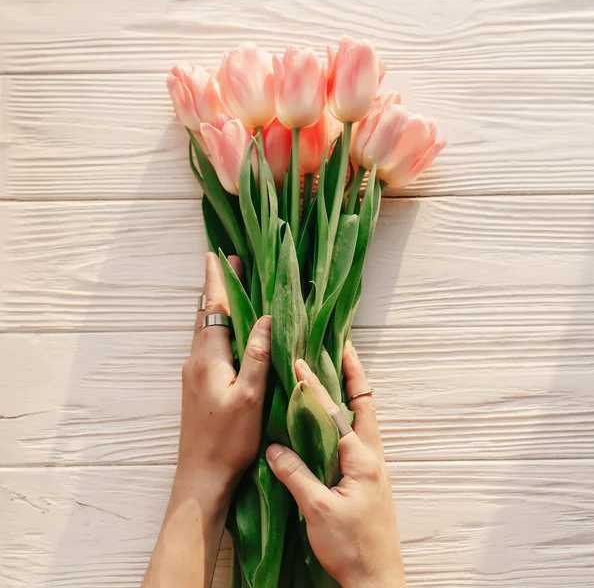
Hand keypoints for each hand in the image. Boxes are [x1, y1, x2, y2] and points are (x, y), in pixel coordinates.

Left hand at [177, 251, 271, 497]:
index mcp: (208, 358)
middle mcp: (195, 360)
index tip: (217, 255)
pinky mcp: (195, 386)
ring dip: (216, 308)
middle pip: (206, 315)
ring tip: (231, 292)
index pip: (214, 309)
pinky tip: (228, 334)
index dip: (217, 281)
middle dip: (217, 288)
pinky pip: (206, 346)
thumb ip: (257, 355)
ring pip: (204, 330)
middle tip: (231, 265)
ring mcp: (192, 374)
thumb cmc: (229, 439)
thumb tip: (265, 319)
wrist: (201, 475)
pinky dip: (217, 328)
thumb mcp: (250, 396)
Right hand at [266, 349, 405, 587]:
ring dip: (352, 391)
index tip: (298, 362)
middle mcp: (371, 455)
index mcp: (361, 458)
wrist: (376, 579)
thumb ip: (296, 474)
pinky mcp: (366, 477)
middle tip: (343, 347)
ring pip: (363, 418)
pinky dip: (348, 415)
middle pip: (364, 404)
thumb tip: (274, 447)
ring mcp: (371, 466)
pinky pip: (357, 435)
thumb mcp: (318, 511)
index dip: (314, 387)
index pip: (334, 412)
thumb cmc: (351, 547)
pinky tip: (334, 416)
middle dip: (353, 373)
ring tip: (338, 370)